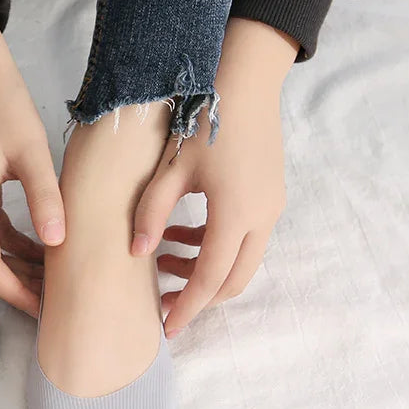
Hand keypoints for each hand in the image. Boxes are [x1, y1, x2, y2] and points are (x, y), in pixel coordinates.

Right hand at [0, 19, 65, 317]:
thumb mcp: (29, 149)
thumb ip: (44, 196)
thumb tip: (59, 242)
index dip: (18, 293)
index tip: (45, 310)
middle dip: (20, 284)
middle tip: (51, 301)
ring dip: (18, 264)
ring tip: (50, 278)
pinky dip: (12, 241)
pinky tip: (39, 246)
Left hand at [131, 19, 297, 337]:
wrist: (245, 79)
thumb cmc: (203, 119)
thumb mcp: (170, 169)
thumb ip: (150, 213)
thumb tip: (136, 252)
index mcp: (236, 214)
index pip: (210, 280)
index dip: (187, 308)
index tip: (166, 329)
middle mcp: (262, 218)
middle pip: (233, 280)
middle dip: (199, 297)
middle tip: (163, 302)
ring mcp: (271, 207)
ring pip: (241, 262)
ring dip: (206, 270)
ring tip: (163, 259)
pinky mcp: (269, 196)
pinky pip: (245, 238)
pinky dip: (216, 247)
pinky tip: (182, 233)